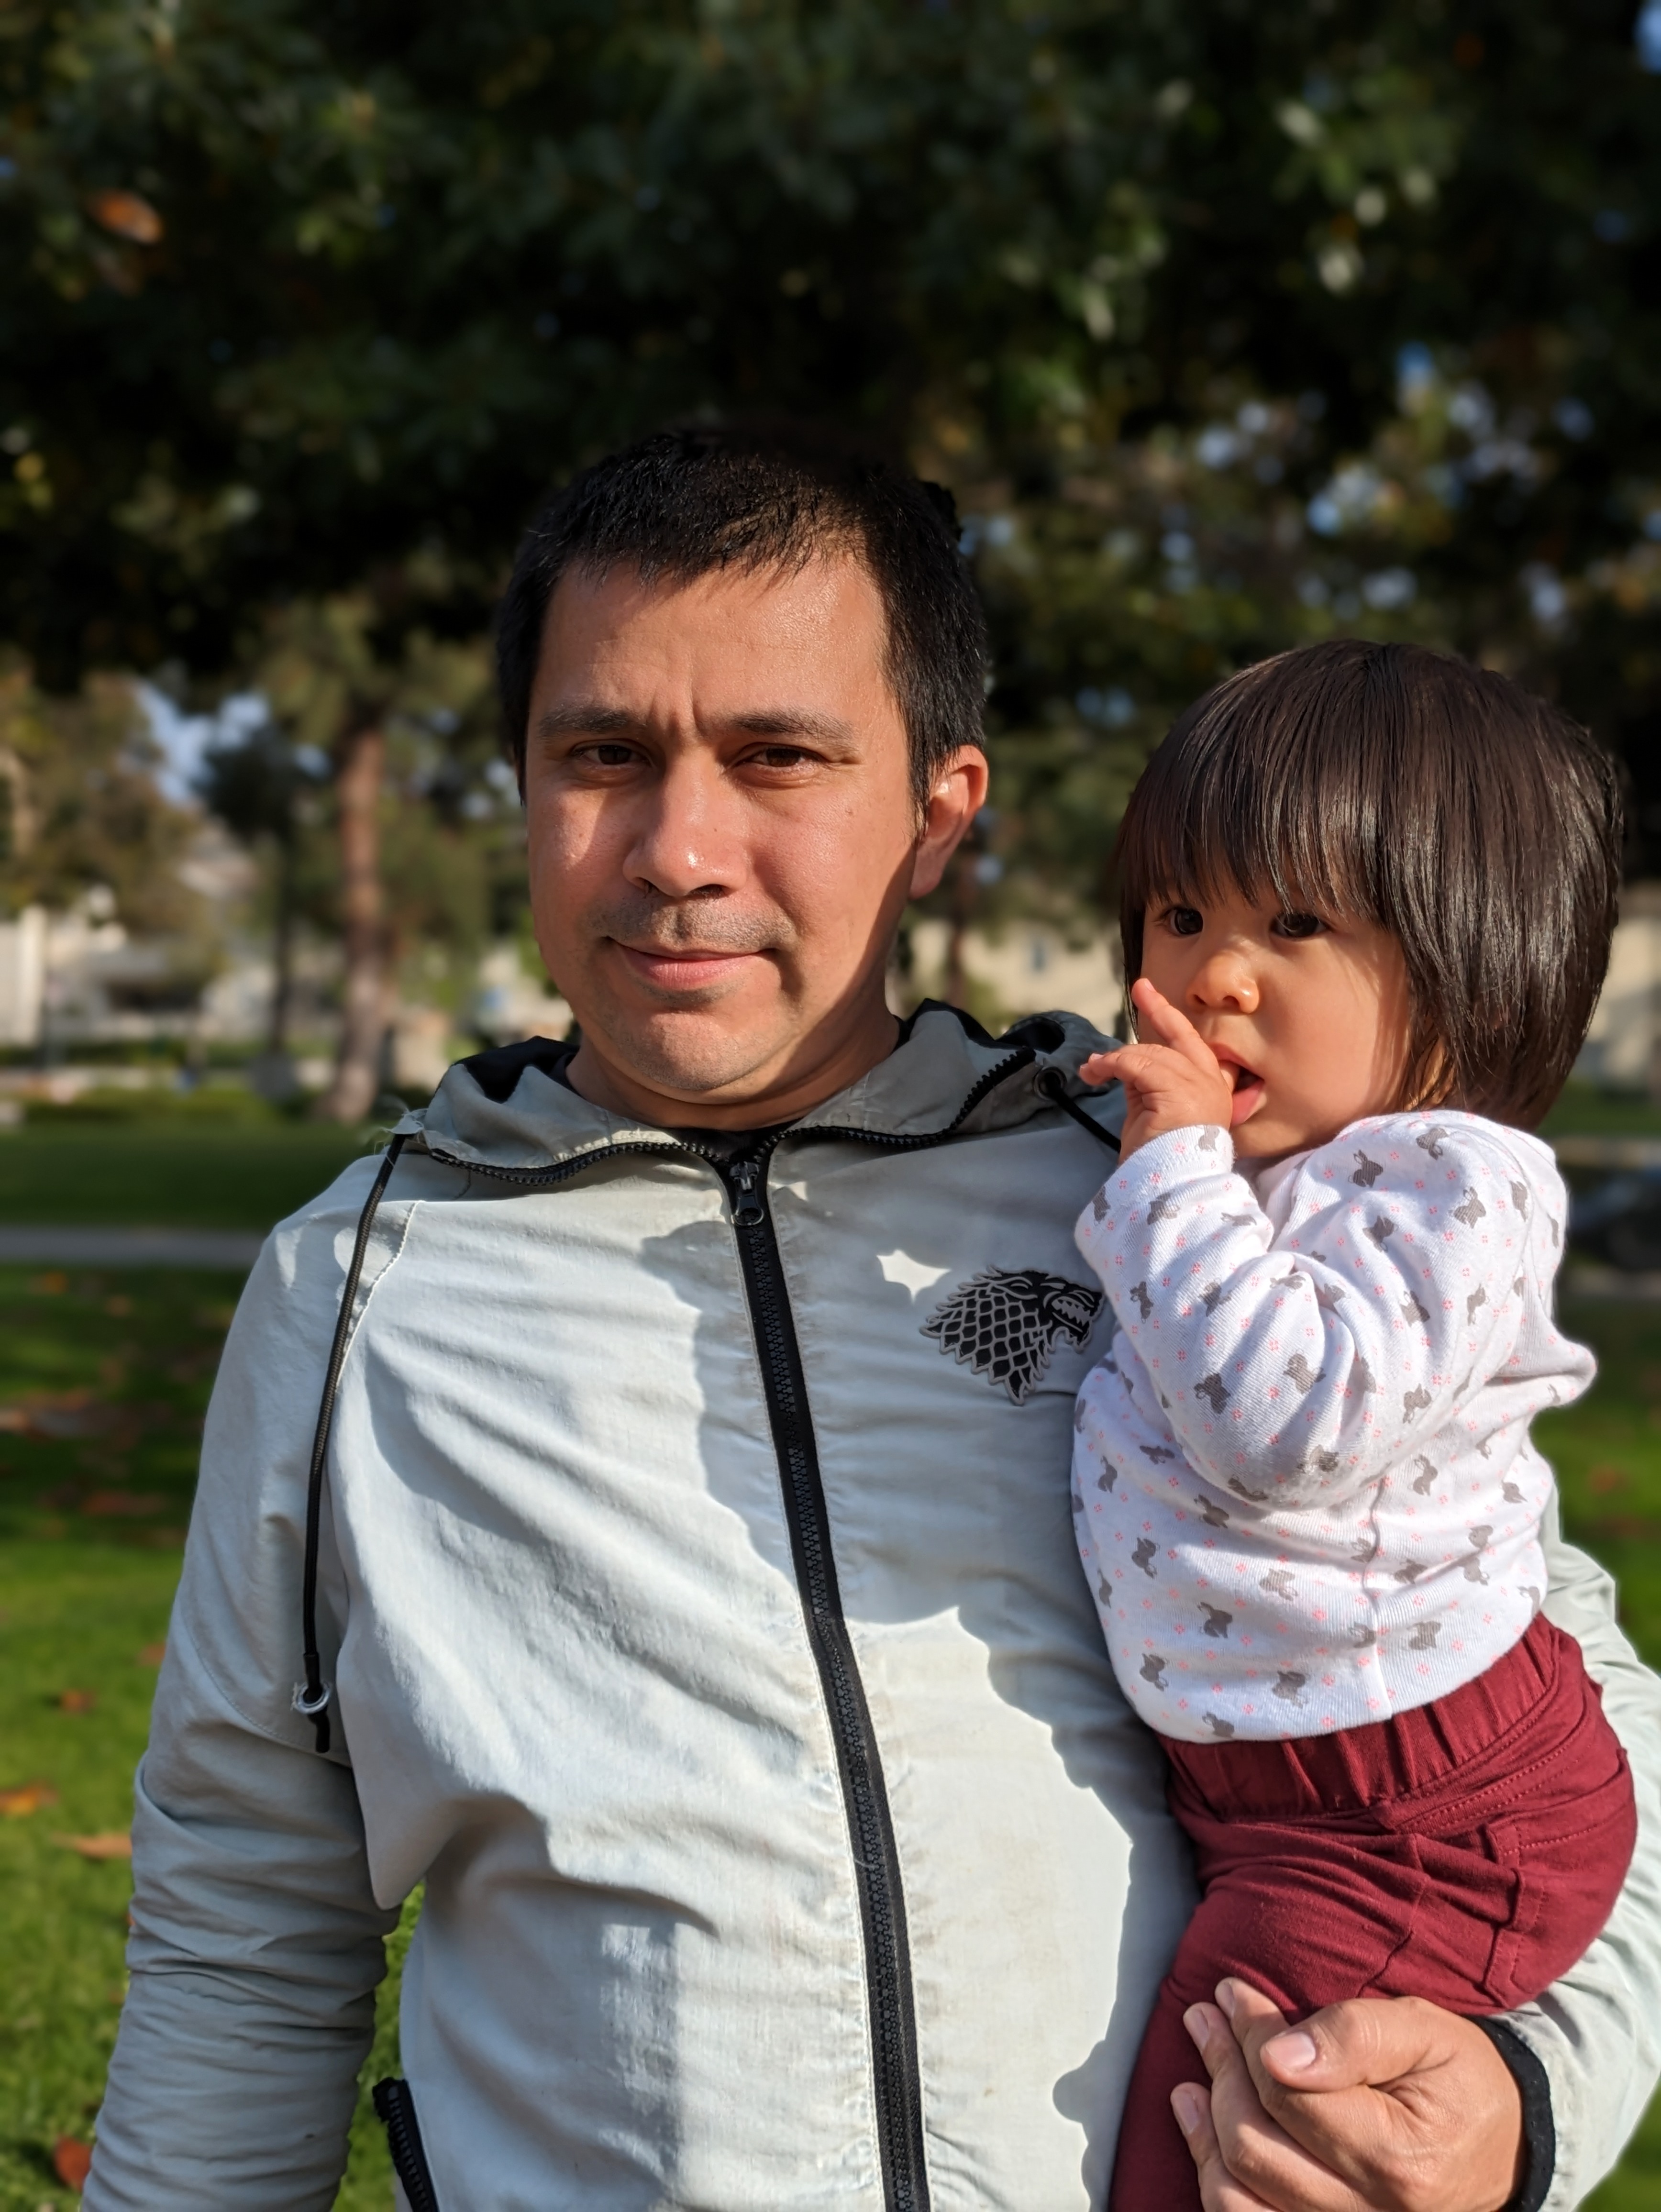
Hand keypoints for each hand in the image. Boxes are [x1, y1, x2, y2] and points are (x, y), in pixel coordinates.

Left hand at [1081, 978, 1233, 1159]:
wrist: (1167, 1189)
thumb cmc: (1158, 1162)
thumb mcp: (1153, 1114)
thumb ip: (1148, 1086)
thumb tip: (1129, 1066)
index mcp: (1213, 1093)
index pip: (1193, 1046)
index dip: (1171, 1018)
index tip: (1149, 992)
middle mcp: (1213, 1086)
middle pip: (1177, 1041)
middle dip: (1154, 1014)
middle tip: (1138, 991)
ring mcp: (1200, 1086)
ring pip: (1152, 1053)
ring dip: (1117, 1060)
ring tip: (1093, 1071)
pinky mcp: (1178, 1089)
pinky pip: (1137, 1064)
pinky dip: (1111, 1065)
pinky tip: (1096, 1073)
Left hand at [1172, 1980, 1524, 2211]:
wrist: (1502, 2146)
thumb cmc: (1459, 2077)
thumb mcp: (1423, 2031)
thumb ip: (1353, 2034)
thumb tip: (1276, 2052)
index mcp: (1399, 2158)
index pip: (1288, 2095)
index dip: (1249, 2035)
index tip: (1230, 1992)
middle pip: (1254, 2146)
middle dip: (1220, 2071)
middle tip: (1204, 2018)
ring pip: (1238, 2197)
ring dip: (1202, 2131)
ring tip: (1189, 2078)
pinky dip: (1219, 2181)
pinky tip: (1202, 2134)